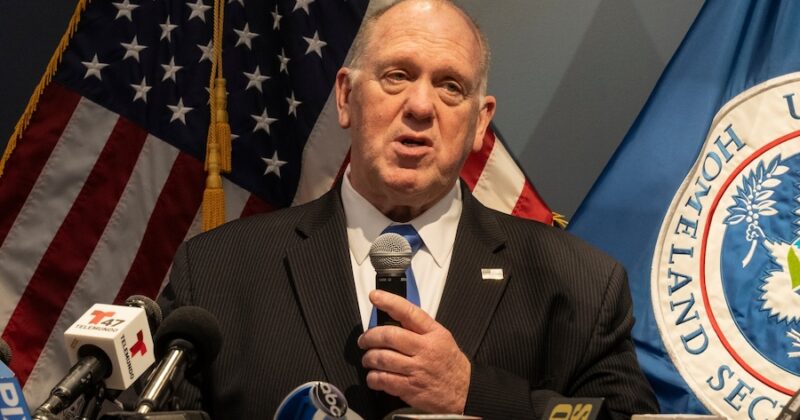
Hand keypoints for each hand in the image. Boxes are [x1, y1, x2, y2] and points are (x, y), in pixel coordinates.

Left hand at [358, 290, 470, 413]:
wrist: (464, 390)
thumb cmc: (449, 363)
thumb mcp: (442, 337)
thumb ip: (419, 328)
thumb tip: (392, 318)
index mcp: (433, 333)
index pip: (409, 312)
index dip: (390, 302)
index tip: (376, 296)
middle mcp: (424, 349)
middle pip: (389, 336)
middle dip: (370, 336)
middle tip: (364, 340)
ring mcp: (417, 369)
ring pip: (382, 358)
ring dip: (369, 358)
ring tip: (368, 359)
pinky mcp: (410, 388)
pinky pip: (384, 380)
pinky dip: (373, 378)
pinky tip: (374, 376)